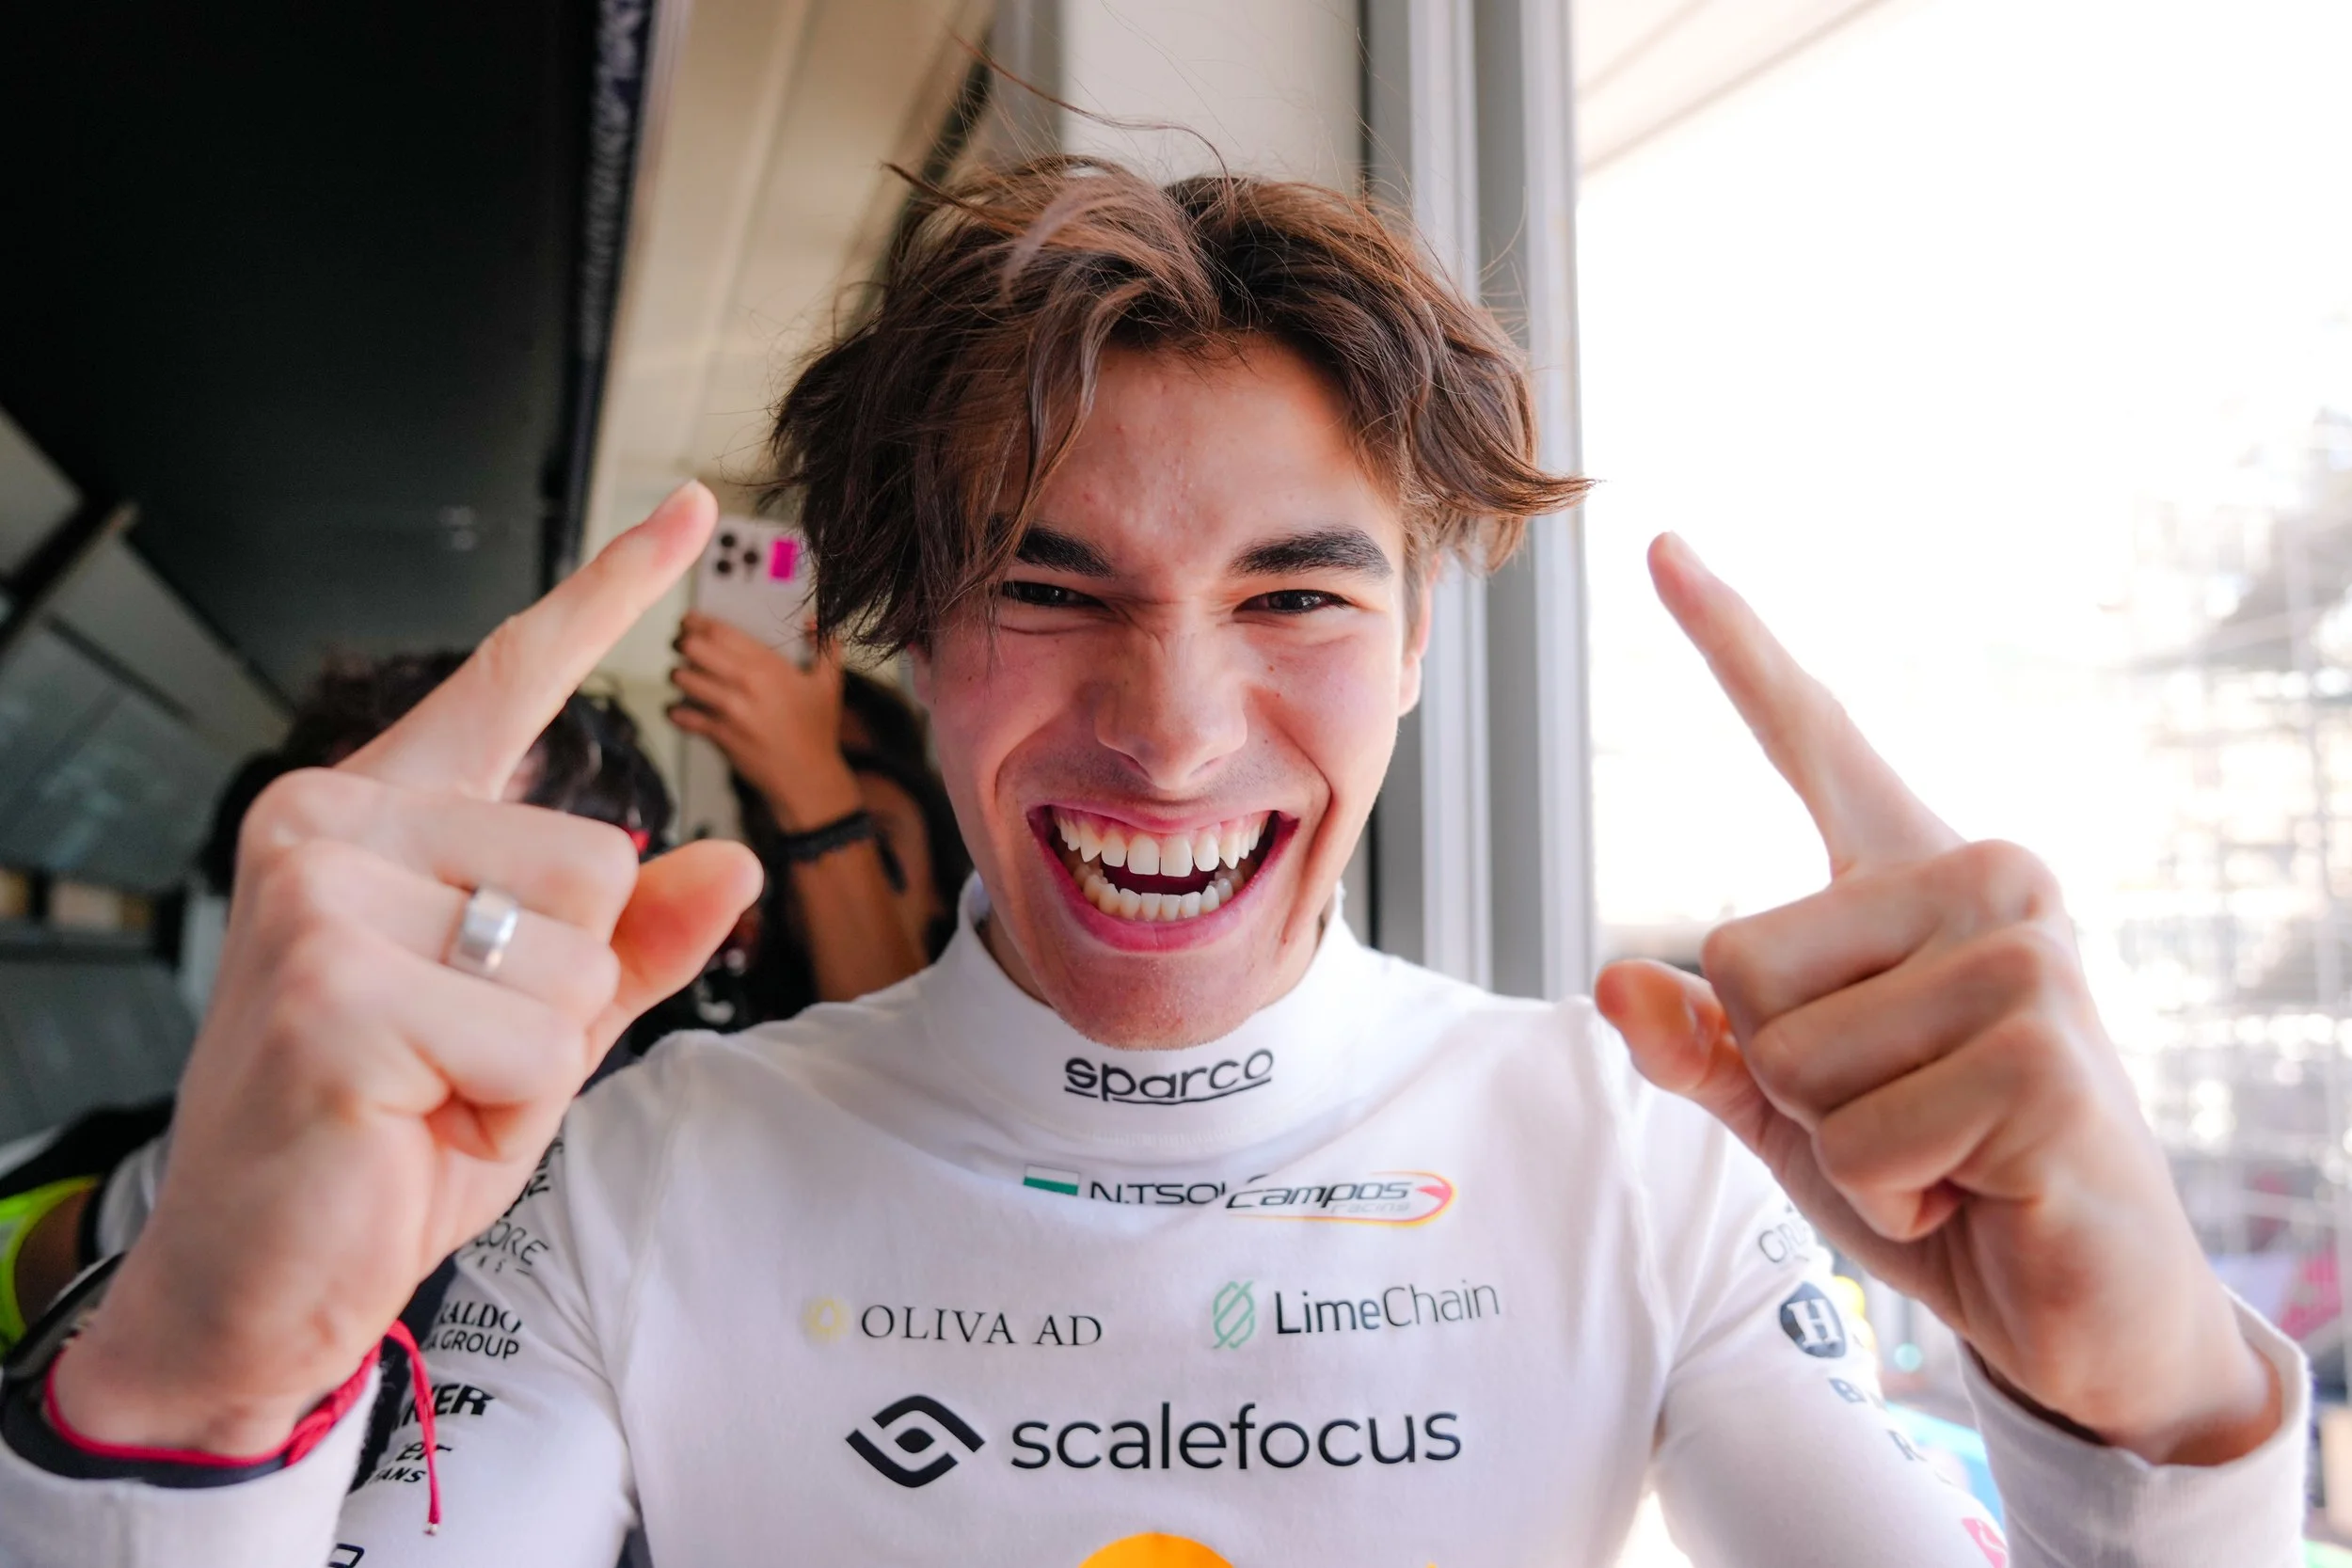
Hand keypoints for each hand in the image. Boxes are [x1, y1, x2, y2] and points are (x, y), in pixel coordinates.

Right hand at [52, 484, 762, 1455]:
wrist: (261, 1273)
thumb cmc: (384, 1134)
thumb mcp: (536, 1027)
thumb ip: (629, 944)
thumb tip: (731, 863)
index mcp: (378, 815)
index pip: (512, 679)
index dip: (608, 590)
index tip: (688, 508)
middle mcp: (332, 826)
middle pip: (597, 856)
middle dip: (564, 990)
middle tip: (452, 1053)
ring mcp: (319, 897)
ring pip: (578, 946)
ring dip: (540, 1055)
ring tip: (433, 1086)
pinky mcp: (330, 986)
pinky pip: (541, 1036)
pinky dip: (513, 1105)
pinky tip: (416, 1118)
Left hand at [669, 614, 859, 827]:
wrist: (808, 777)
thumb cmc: (818, 731)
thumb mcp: (829, 684)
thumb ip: (824, 647)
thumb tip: (812, 621)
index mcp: (769, 665)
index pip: (721, 632)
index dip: (698, 622)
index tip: (689, 621)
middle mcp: (745, 683)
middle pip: (695, 649)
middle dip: (682, 643)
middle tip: (681, 645)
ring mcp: (729, 709)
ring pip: (683, 679)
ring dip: (678, 675)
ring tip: (681, 677)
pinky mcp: (719, 734)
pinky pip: (684, 716)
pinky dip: (676, 712)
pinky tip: (679, 710)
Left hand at [1595, 534, 2278, 1465]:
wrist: (2088, 1310)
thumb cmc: (1943, 1186)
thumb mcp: (1794, 1117)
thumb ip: (1705, 1050)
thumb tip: (1610, 986)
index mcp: (1919, 876)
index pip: (1812, 738)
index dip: (1732, 643)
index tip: (1660, 546)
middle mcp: (1987, 884)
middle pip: (1740, 960)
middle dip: (1788, 1085)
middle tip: (1909, 1124)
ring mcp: (2029, 961)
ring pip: (1789, 1056)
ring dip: (1845, 1150)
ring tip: (1949, 1160)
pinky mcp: (2046, 1060)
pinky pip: (1857, 1137)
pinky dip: (1889, 1199)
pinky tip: (1978, 1194)